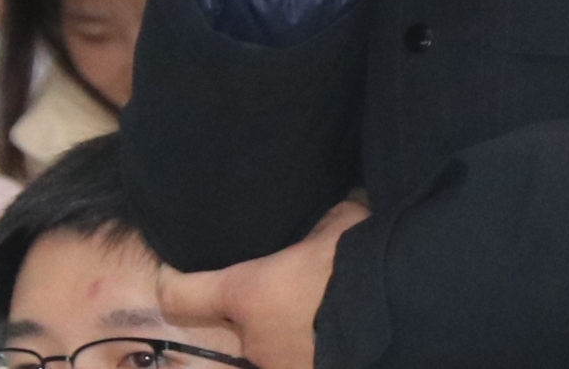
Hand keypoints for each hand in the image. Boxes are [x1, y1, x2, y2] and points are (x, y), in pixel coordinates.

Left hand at [157, 200, 367, 368]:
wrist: (401, 307)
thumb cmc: (359, 257)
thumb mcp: (339, 220)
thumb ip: (320, 223)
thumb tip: (329, 215)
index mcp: (247, 294)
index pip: (183, 294)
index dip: (172, 283)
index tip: (167, 275)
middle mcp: (255, 339)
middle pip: (241, 324)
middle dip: (261, 309)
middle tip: (295, 286)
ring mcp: (283, 367)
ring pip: (274, 347)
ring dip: (291, 332)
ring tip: (324, 310)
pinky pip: (303, 356)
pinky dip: (316, 344)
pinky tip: (342, 329)